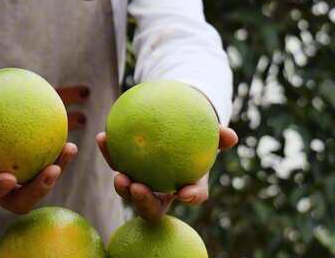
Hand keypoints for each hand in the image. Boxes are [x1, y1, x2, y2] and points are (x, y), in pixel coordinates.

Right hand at [0, 91, 77, 213]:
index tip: (9, 178)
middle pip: (15, 200)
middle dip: (36, 191)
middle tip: (52, 171)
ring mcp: (10, 180)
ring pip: (35, 185)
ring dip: (54, 172)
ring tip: (69, 150)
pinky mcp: (24, 169)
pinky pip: (42, 166)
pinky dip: (56, 157)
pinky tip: (69, 142)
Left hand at [96, 126, 237, 221]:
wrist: (176, 127)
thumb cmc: (196, 134)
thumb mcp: (211, 133)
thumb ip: (219, 136)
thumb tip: (232, 136)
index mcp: (185, 186)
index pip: (191, 196)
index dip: (190, 198)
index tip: (186, 192)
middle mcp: (162, 190)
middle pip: (152, 206)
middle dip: (143, 203)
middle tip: (137, 188)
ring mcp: (141, 182)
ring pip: (129, 190)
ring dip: (122, 186)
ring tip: (118, 175)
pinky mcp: (125, 167)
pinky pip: (116, 161)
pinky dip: (109, 152)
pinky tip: (102, 137)